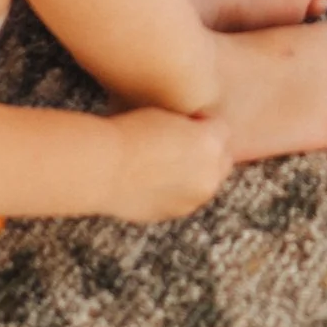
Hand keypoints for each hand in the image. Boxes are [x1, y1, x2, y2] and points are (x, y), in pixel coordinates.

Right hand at [106, 103, 231, 220]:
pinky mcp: (178, 212)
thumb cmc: (129, 132)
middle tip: (179, 145)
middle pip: (222, 158)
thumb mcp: (167, 115)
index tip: (184, 123)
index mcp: (211, 141)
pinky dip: (180, 190)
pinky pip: (188, 198)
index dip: (202, 125)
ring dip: (196, 173)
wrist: (104, 167)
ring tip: (166, 163)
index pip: (221, 129)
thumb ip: (191, 127)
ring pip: (207, 181)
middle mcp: (210, 171)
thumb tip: (197, 133)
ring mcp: (196, 196)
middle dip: (207, 151)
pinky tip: (157, 180)